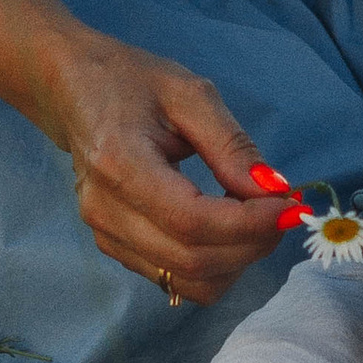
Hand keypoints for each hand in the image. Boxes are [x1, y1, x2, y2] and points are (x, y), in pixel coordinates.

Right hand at [48, 27, 287, 305]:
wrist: (72, 91)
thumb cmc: (130, 81)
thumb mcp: (189, 95)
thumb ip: (232, 146)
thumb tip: (275, 191)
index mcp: (119, 165)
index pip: (192, 222)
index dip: (248, 225)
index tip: (290, 207)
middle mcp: (106, 212)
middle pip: (192, 260)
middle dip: (252, 244)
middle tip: (284, 212)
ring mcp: (105, 235)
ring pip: (188, 280)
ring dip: (237, 260)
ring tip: (257, 217)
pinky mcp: (114, 247)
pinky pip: (175, 278)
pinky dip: (215, 263)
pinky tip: (228, 226)